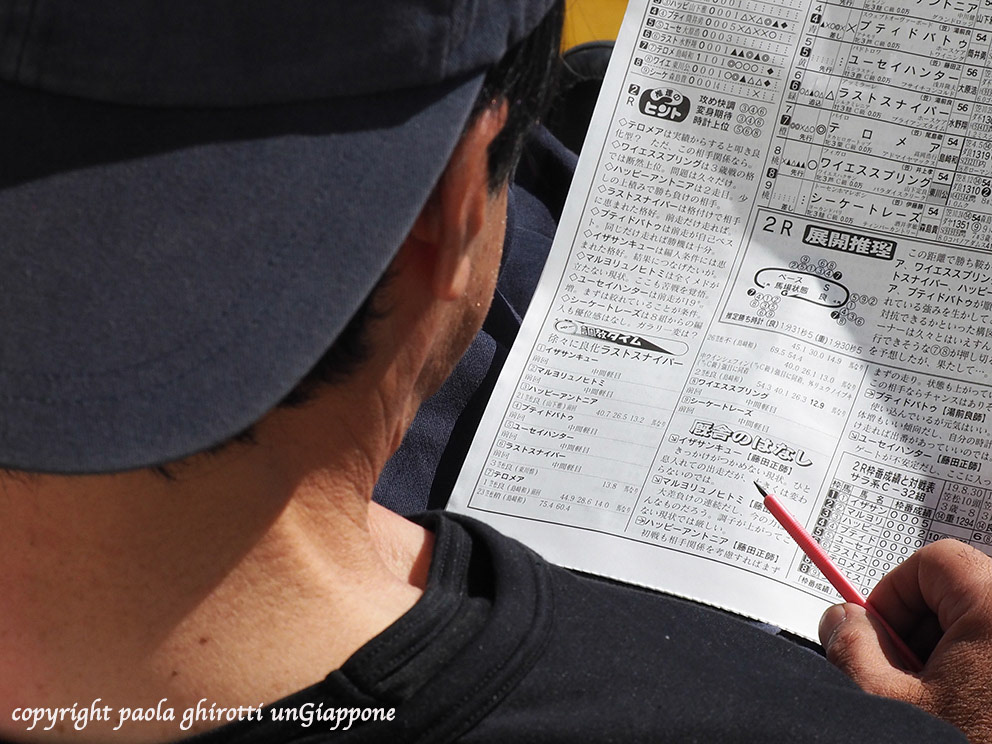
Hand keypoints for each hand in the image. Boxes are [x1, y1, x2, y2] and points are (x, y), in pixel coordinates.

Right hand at [818, 539, 991, 743]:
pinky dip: (980, 685)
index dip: (894, 592)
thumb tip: (842, 621)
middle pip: (964, 597)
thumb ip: (852, 647)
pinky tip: (967, 722)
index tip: (875, 632)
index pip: (936, 563)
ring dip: (951, 664)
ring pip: (984, 637)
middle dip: (921, 633)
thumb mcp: (888, 702)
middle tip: (902, 679)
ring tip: (937, 710)